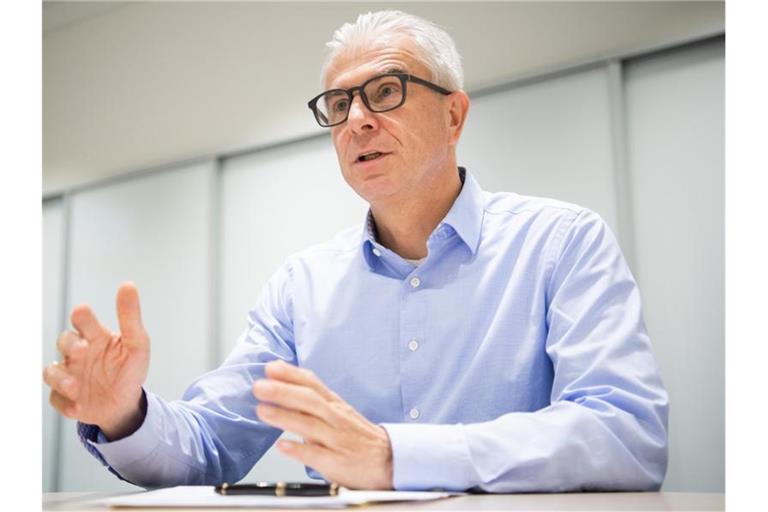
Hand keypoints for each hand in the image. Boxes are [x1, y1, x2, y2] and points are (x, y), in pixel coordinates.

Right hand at [42, 282, 149, 439]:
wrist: (126, 403)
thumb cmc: (130, 369)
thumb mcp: (137, 343)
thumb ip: (130, 316)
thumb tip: (128, 285)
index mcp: (95, 337)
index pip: (82, 320)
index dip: (81, 316)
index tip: (82, 313)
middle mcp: (78, 353)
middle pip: (63, 341)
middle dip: (68, 344)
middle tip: (82, 350)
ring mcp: (69, 375)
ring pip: (52, 371)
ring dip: (61, 378)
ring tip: (76, 387)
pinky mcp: (66, 398)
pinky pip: (56, 399)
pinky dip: (64, 403)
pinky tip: (78, 406)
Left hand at [253, 360, 392, 489]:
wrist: (389, 460)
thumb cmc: (358, 436)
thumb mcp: (338, 410)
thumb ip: (312, 398)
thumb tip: (282, 382)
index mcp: (335, 404)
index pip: (312, 384)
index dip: (291, 375)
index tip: (270, 368)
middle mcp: (336, 418)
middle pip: (309, 401)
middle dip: (283, 392)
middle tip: (260, 387)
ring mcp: (337, 439)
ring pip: (310, 425)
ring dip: (285, 417)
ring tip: (263, 411)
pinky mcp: (337, 462)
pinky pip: (317, 454)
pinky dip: (300, 449)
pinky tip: (283, 446)